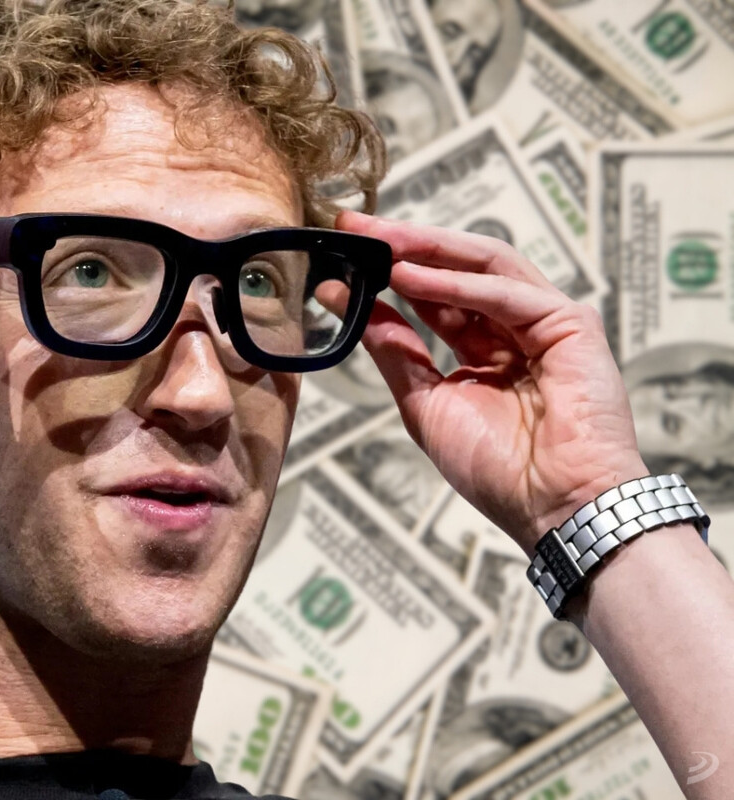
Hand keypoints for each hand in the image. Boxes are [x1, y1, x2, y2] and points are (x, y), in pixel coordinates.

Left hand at [333, 211, 645, 554]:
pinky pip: (507, 293)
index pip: (433, 294)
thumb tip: (344, 299)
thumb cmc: (499, 470)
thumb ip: (393, 349)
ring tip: (377, 242)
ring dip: (427, 250)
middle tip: (354, 226)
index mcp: (485, 348)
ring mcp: (547, 323)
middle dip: (404, 244)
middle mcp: (515, 328)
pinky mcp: (572, 326)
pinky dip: (457, 283)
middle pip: (458, 268)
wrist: (553, 510)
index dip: (390, 269)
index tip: (342, 249)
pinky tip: (410, 277)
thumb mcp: (425, 403)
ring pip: (485, 265)